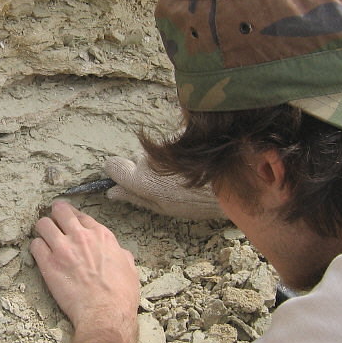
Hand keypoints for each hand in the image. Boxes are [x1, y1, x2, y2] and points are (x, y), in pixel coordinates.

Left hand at [30, 201, 139, 332]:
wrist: (106, 313)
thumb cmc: (120, 295)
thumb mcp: (129, 267)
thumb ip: (120, 254)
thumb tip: (118, 253)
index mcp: (101, 235)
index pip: (80, 215)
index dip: (74, 217)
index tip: (70, 222)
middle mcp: (81, 236)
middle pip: (60, 211)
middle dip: (56, 214)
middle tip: (55, 222)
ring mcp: (62, 248)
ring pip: (43, 224)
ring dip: (44, 230)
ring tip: (45, 238)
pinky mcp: (48, 264)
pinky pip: (35, 245)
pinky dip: (36, 248)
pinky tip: (41, 255)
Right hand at [104, 155, 225, 219]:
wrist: (229, 179)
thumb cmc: (196, 201)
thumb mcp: (163, 207)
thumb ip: (135, 198)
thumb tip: (112, 193)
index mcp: (141, 180)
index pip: (113, 166)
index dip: (117, 170)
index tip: (125, 177)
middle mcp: (147, 159)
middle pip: (136, 161)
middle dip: (148, 169)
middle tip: (168, 182)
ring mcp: (162, 146)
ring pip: (154, 153)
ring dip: (165, 162)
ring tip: (185, 175)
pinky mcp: (177, 135)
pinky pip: (170, 144)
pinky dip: (178, 153)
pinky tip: (193, 163)